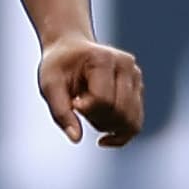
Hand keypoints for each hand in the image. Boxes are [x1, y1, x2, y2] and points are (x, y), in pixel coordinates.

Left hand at [37, 33, 143, 147]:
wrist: (70, 49)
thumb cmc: (58, 66)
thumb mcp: (49, 85)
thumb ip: (60, 111)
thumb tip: (75, 138)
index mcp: (104, 59)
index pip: (103, 99)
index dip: (85, 109)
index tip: (73, 102)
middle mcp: (127, 66)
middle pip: (120, 112)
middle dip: (97, 120)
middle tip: (79, 107)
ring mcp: (136, 78)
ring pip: (131, 121)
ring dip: (108, 127)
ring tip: (89, 114)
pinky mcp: (138, 89)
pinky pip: (136, 122)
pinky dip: (121, 134)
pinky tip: (104, 139)